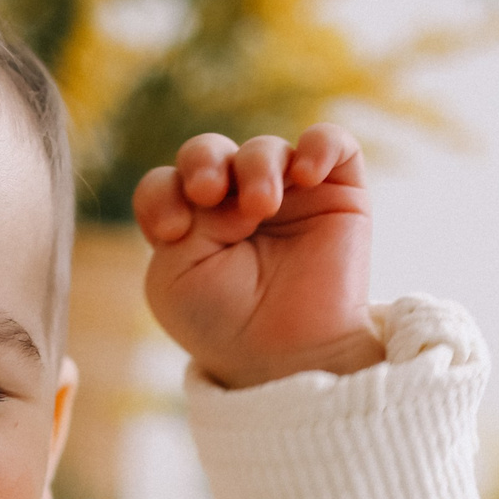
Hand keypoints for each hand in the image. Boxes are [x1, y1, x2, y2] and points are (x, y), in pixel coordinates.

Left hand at [133, 125, 376, 389]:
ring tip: (261, 206)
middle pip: (209, 152)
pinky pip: (331, 142)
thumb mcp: (176, 277)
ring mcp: (286, 195)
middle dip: (203, 162)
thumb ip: (185, 220)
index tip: (170, 230)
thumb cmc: (224, 324)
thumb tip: (234, 187)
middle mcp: (234, 204)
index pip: (165, 184)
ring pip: (265, 149)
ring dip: (256, 167)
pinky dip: (320, 146)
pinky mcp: (336, 193)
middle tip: (207, 193)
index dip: (161, 194)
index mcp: (189, 224)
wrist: (288, 355)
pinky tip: (306, 174)